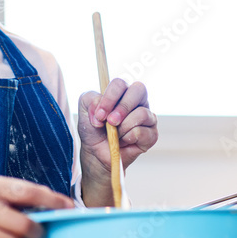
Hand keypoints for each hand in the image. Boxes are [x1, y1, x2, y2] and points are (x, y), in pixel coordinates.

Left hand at [77, 79, 157, 205]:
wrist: (96, 153)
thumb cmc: (93, 129)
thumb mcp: (84, 110)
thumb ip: (89, 99)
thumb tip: (100, 104)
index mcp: (122, 92)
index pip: (120, 84)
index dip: (110, 97)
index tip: (99, 114)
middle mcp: (137, 102)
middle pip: (139, 90)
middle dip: (122, 107)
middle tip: (110, 122)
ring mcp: (147, 117)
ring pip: (142, 113)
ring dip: (123, 126)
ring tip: (115, 134)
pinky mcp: (151, 134)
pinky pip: (144, 132)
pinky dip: (129, 138)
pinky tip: (124, 141)